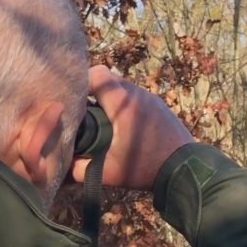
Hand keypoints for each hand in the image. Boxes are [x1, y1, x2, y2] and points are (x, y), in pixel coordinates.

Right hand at [70, 66, 194, 190]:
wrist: (186, 170)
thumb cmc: (145, 168)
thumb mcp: (109, 172)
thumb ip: (80, 168)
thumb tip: (61, 165)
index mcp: (123, 104)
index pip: (97, 74)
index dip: (81, 81)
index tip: (72, 99)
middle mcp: (137, 94)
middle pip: (108, 78)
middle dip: (92, 91)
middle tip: (81, 110)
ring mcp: (150, 98)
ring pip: (122, 86)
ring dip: (108, 97)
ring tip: (99, 118)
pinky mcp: (159, 105)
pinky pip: (134, 96)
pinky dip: (122, 103)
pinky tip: (119, 123)